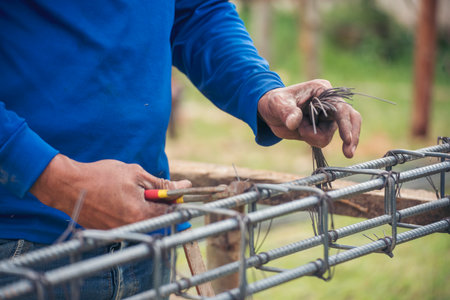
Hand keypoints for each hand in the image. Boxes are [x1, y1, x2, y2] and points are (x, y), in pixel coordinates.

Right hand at [30, 154, 191, 228]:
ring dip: (143, 206)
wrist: (67, 186)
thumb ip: (162, 185)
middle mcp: (132, 227)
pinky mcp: (110, 232)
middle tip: (150, 188)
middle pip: (157, 218)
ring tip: (128, 191)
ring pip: (142, 219)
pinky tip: (118, 198)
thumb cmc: (102, 176)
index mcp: (141, 214)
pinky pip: (128, 222)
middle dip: (159, 203)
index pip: (170, 211)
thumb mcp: (136, 174)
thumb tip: (184, 187)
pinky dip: (129, 210)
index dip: (176, 199)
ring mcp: (120, 232)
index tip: (179, 189)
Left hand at [257, 79, 361, 157]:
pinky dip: (312, 140)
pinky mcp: (321, 129)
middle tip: (348, 153)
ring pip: (331, 134)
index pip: (341, 108)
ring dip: (314, 137)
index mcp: (322, 91)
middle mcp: (329, 103)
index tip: (347, 139)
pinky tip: (301, 133)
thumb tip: (294, 122)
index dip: (346, 124)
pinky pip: (323, 140)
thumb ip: (287, 111)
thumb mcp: (278, 103)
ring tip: (299, 129)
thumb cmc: (275, 101)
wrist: (269, 112)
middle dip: (351, 136)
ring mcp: (326, 117)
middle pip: (350, 119)